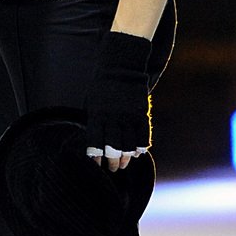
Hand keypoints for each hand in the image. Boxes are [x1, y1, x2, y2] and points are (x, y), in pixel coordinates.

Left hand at [84, 31, 151, 172]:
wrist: (121, 65)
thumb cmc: (102, 85)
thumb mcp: (91, 101)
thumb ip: (93, 120)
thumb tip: (94, 141)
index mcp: (97, 114)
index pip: (94, 141)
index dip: (95, 156)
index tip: (95, 164)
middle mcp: (112, 117)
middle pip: (112, 147)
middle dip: (111, 161)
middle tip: (112, 169)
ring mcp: (128, 115)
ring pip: (128, 144)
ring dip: (125, 158)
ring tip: (123, 165)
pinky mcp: (141, 112)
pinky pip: (143, 135)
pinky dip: (140, 147)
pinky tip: (137, 153)